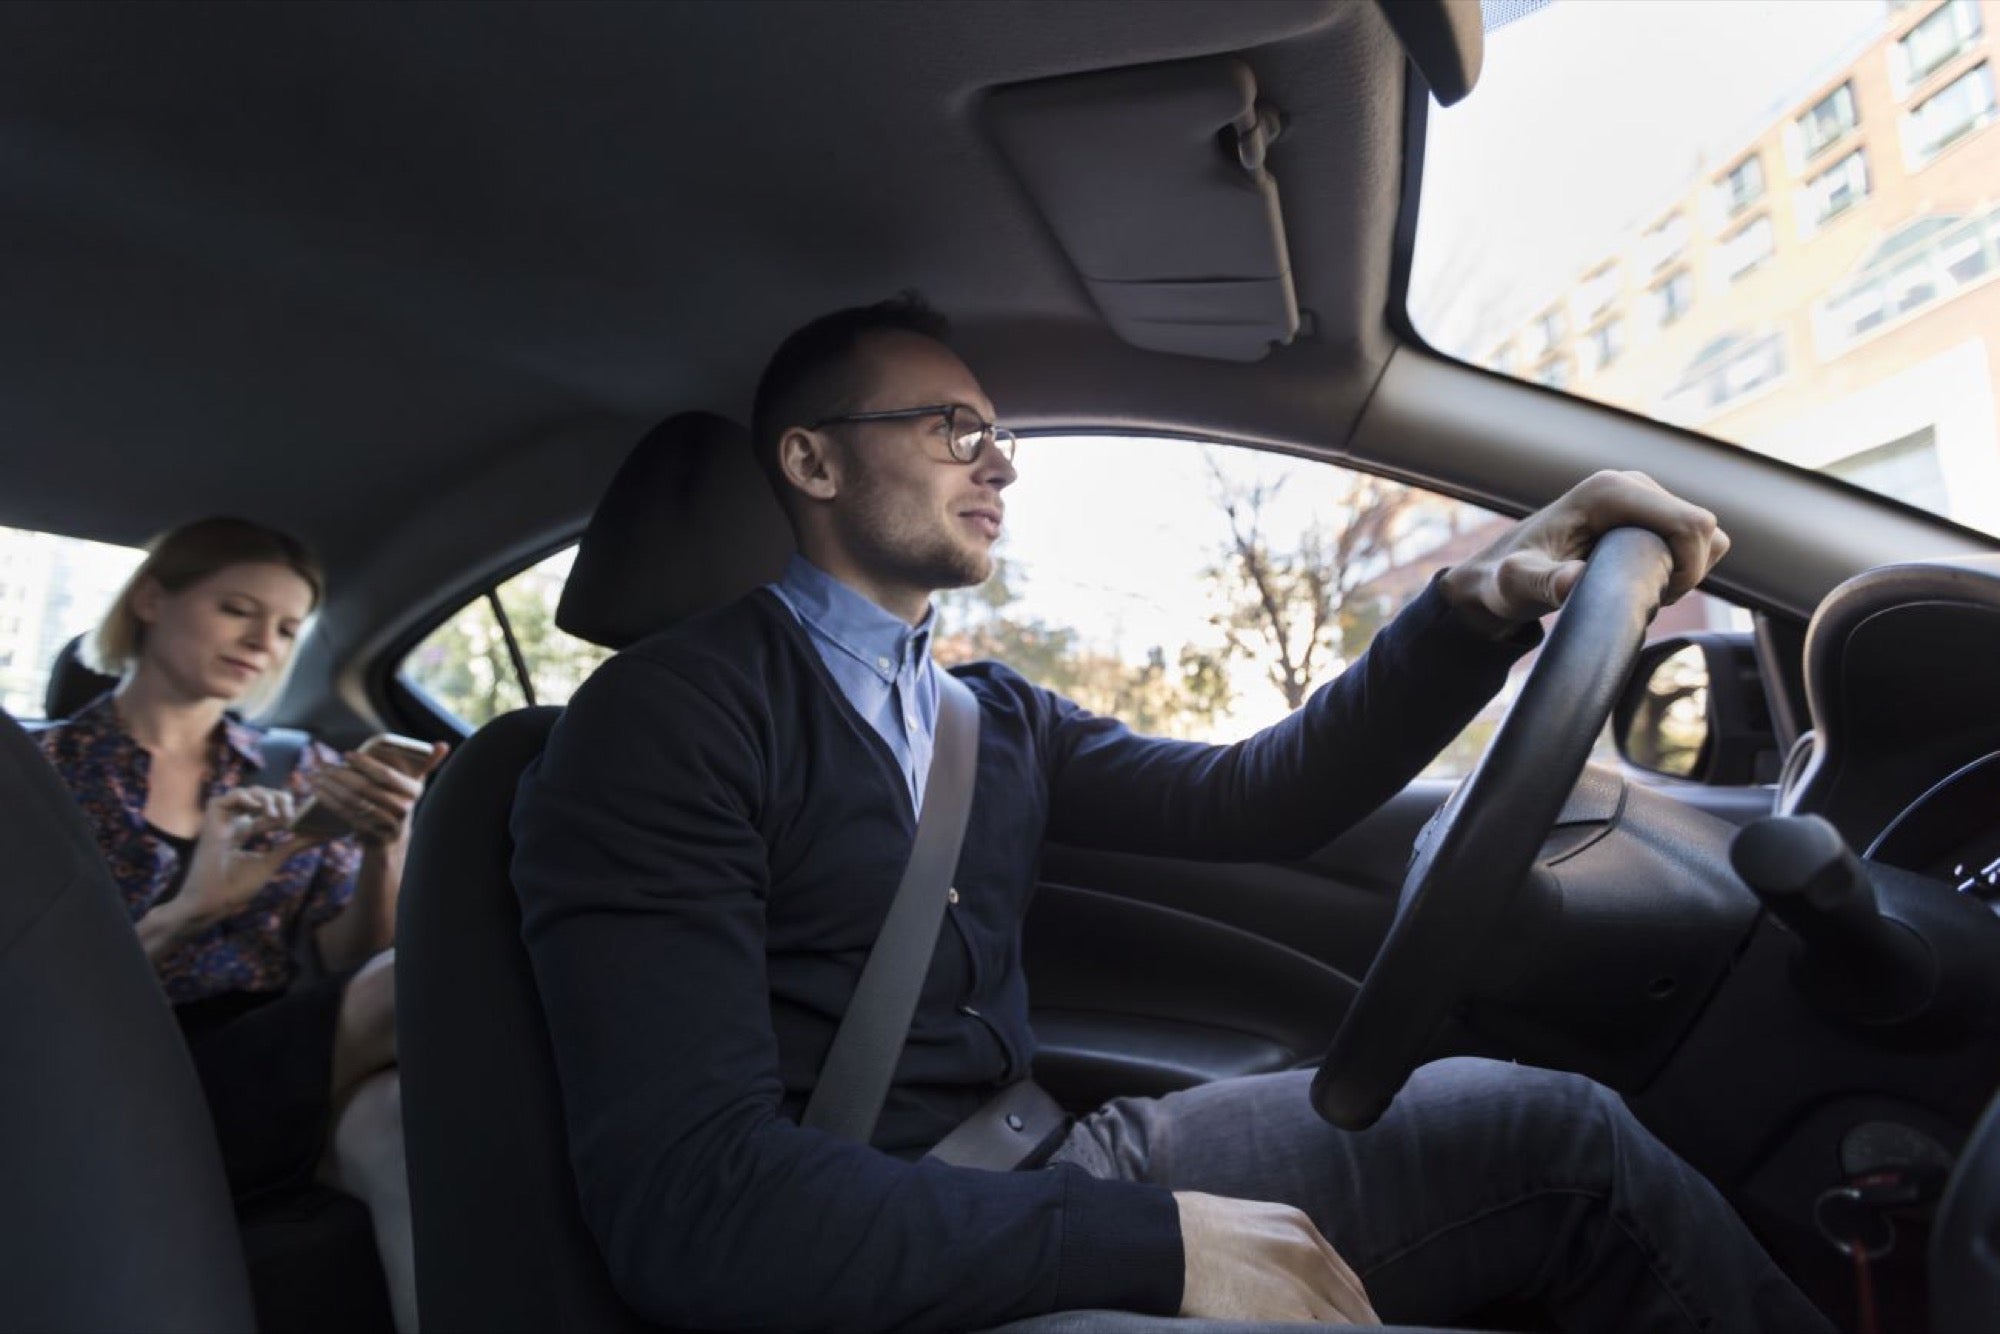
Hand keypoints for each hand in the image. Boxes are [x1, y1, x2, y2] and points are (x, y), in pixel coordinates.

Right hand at [177, 786, 317, 921]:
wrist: (214, 902)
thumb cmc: (237, 887)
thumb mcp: (271, 862)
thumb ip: (292, 846)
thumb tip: (320, 835)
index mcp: (244, 831)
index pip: (269, 811)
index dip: (287, 810)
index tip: (303, 818)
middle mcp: (233, 823)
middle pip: (260, 797)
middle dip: (279, 799)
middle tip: (292, 814)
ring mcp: (221, 822)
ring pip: (246, 793)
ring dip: (265, 798)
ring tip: (277, 814)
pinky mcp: (209, 823)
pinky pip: (223, 799)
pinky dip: (244, 797)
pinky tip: (258, 808)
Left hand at [307, 741, 448, 847]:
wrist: (394, 839)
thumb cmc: (401, 801)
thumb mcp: (416, 783)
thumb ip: (429, 763)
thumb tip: (443, 744)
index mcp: (414, 792)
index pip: (386, 775)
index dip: (365, 764)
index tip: (347, 754)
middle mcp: (403, 809)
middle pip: (366, 789)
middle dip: (342, 775)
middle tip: (324, 765)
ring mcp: (387, 824)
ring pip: (354, 802)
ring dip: (331, 788)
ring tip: (316, 776)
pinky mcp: (370, 834)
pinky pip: (346, 815)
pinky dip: (330, 802)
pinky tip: (318, 792)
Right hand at [1176, 1191, 1379, 1325]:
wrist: (1159, 1243)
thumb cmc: (1186, 1238)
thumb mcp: (1244, 1226)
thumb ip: (1277, 1251)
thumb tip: (1289, 1289)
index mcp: (1299, 1228)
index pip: (1349, 1286)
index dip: (1354, 1318)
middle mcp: (1308, 1253)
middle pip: (1356, 1312)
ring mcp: (1299, 1286)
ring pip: (1346, 1330)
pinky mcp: (1285, 1316)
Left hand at [1439, 470, 1730, 635]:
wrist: (1496, 575)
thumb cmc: (1505, 580)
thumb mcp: (1519, 585)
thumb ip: (1543, 583)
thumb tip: (1575, 580)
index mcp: (1609, 491)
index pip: (1692, 522)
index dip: (1690, 566)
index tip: (1658, 597)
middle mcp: (1629, 483)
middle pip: (1703, 527)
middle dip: (1688, 570)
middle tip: (1647, 598)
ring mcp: (1640, 496)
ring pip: (1703, 533)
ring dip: (1686, 568)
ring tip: (1644, 589)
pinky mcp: (1645, 512)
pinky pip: (1691, 537)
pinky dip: (1681, 564)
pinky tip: (1645, 581)